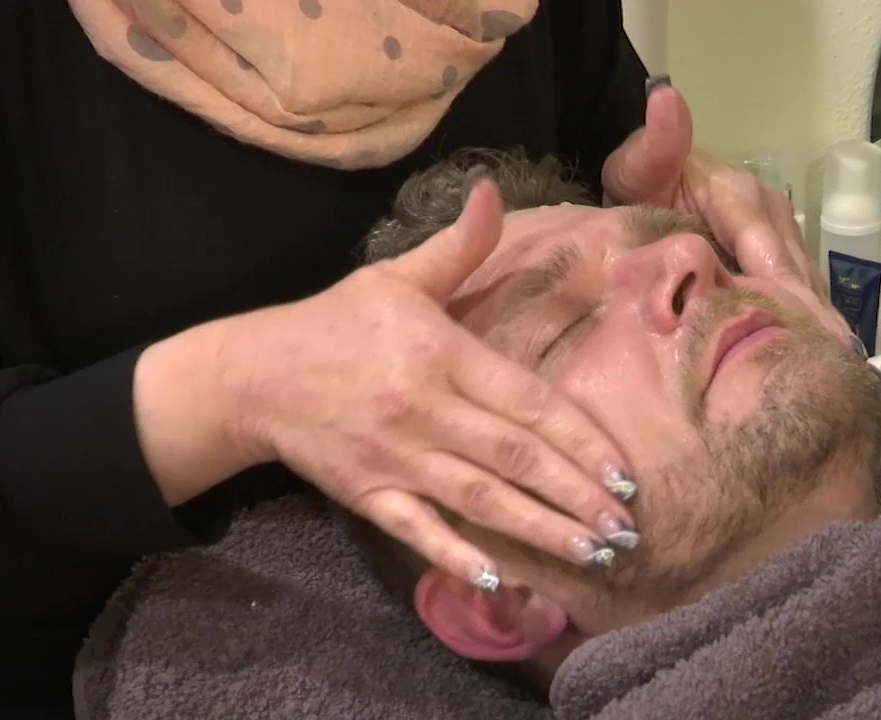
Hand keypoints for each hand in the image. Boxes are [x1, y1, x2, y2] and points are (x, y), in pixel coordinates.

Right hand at [219, 181, 638, 587]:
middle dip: (576, 495)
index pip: (526, 401)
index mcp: (440, 354)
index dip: (579, 438)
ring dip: (539, 530)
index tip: (623, 471)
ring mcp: (395, 458)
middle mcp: (424, 409)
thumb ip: (458, 245)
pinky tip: (505, 581)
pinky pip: (420, 532)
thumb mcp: (397, 276)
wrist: (252, 374)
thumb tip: (494, 189)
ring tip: (593, 554)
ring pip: (479, 499)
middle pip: (514, 457)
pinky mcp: (368, 495)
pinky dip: (458, 557)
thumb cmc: (336, 321)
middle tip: (628, 527)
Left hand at [602, 79, 850, 341]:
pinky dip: (802, 324)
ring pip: (803, 284)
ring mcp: (780, 238)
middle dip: (806, 315)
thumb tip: (666, 98)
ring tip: (824, 369)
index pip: (763, 244)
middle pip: (791, 270)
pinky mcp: (782, 260)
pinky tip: (810, 360)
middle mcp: (769, 213)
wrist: (645, 191)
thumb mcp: (638, 168)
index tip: (801, 327)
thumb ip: (656, 146)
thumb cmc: (642, 185)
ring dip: (812, 324)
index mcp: (737, 192)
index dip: (781, 286)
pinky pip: (798, 293)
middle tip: (822, 365)